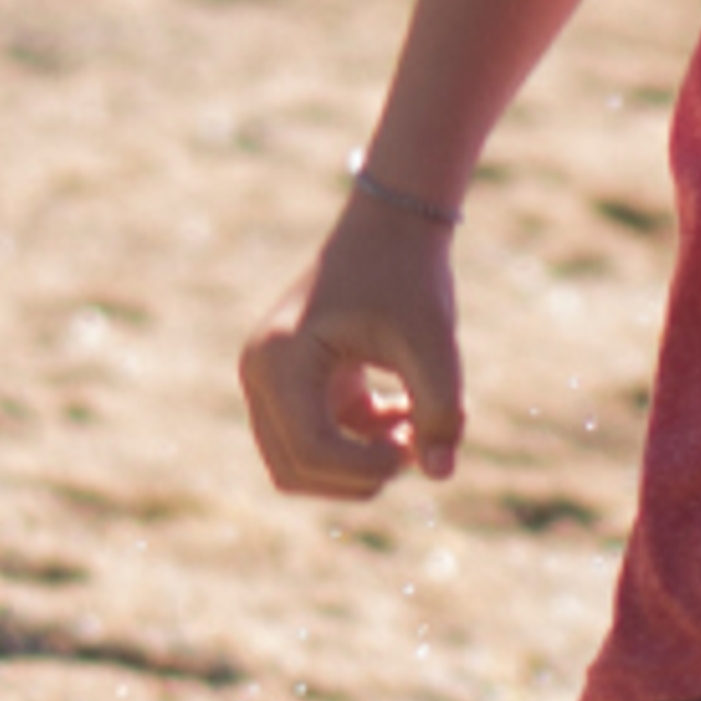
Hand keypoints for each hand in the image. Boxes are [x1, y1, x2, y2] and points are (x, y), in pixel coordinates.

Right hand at [239, 182, 465, 500]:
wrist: (391, 225)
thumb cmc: (409, 274)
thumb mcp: (433, 341)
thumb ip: (441, 410)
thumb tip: (440, 475)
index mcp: (280, 358)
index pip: (309, 450)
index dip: (365, 469)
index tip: (418, 449)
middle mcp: (260, 372)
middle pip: (294, 469)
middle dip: (357, 475)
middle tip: (414, 447)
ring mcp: (268, 381)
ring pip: (301, 463)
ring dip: (358, 463)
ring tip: (413, 430)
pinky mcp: (289, 385)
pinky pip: (317, 442)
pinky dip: (361, 443)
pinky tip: (404, 412)